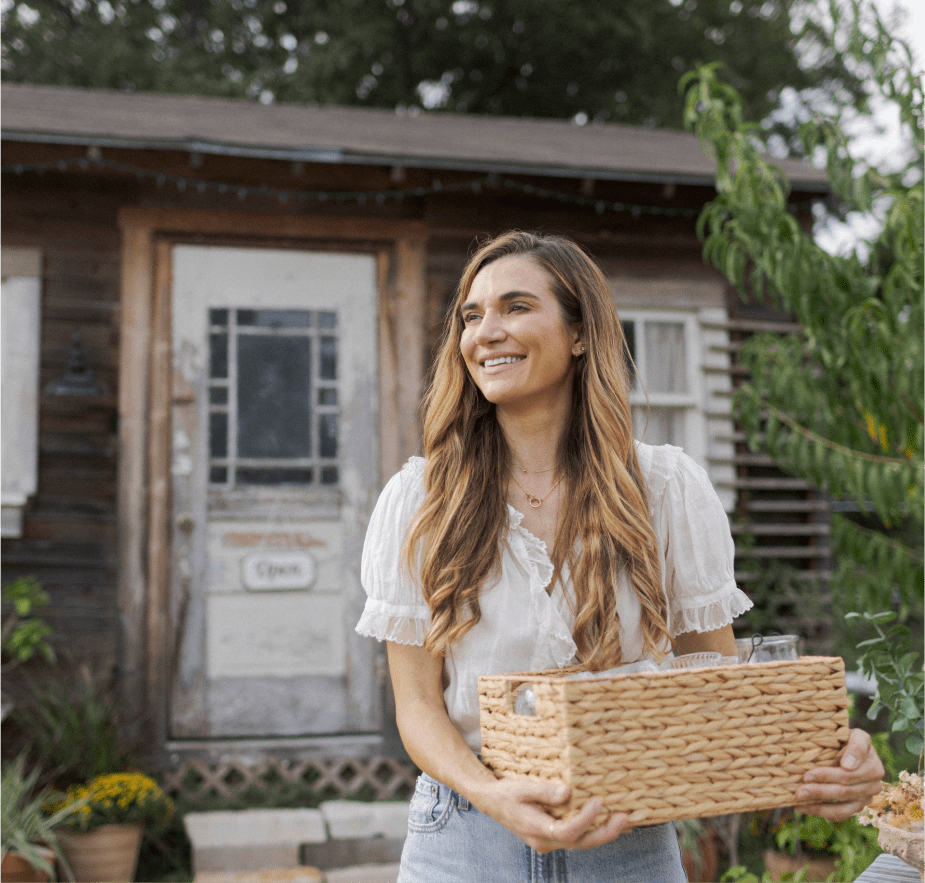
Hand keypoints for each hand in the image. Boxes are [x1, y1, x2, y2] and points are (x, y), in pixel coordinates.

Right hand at [478, 778, 630, 853]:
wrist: (492, 803)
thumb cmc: (505, 793)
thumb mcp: (521, 788)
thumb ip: (544, 792)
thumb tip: (568, 792)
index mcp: (536, 829)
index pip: (566, 831)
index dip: (585, 819)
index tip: (598, 802)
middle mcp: (545, 842)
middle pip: (580, 843)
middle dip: (605, 832)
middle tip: (625, 818)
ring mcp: (549, 842)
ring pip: (581, 843)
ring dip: (604, 832)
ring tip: (624, 819)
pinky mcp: (553, 837)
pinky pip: (578, 838)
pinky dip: (594, 830)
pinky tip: (609, 821)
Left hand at [794, 728, 884, 820]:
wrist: (848, 746)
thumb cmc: (845, 738)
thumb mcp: (853, 734)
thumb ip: (856, 745)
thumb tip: (847, 766)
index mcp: (873, 765)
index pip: (848, 774)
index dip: (827, 775)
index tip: (807, 776)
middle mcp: (874, 784)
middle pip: (844, 791)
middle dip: (819, 792)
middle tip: (798, 791)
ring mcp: (866, 798)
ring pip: (843, 807)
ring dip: (819, 807)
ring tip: (799, 802)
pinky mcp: (857, 807)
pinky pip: (841, 814)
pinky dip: (822, 812)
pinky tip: (803, 808)